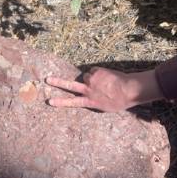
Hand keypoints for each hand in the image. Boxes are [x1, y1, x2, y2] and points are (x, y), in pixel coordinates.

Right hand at [46, 67, 163, 111]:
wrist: (129, 90)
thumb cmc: (119, 101)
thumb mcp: (104, 106)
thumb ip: (93, 100)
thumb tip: (87, 94)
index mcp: (90, 101)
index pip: (72, 102)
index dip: (60, 102)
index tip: (49, 101)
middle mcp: (88, 91)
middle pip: (69, 86)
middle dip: (58, 83)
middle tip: (47, 79)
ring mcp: (91, 80)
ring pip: (86, 76)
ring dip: (92, 77)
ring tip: (104, 81)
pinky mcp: (96, 72)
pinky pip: (94, 70)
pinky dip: (99, 72)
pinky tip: (107, 77)